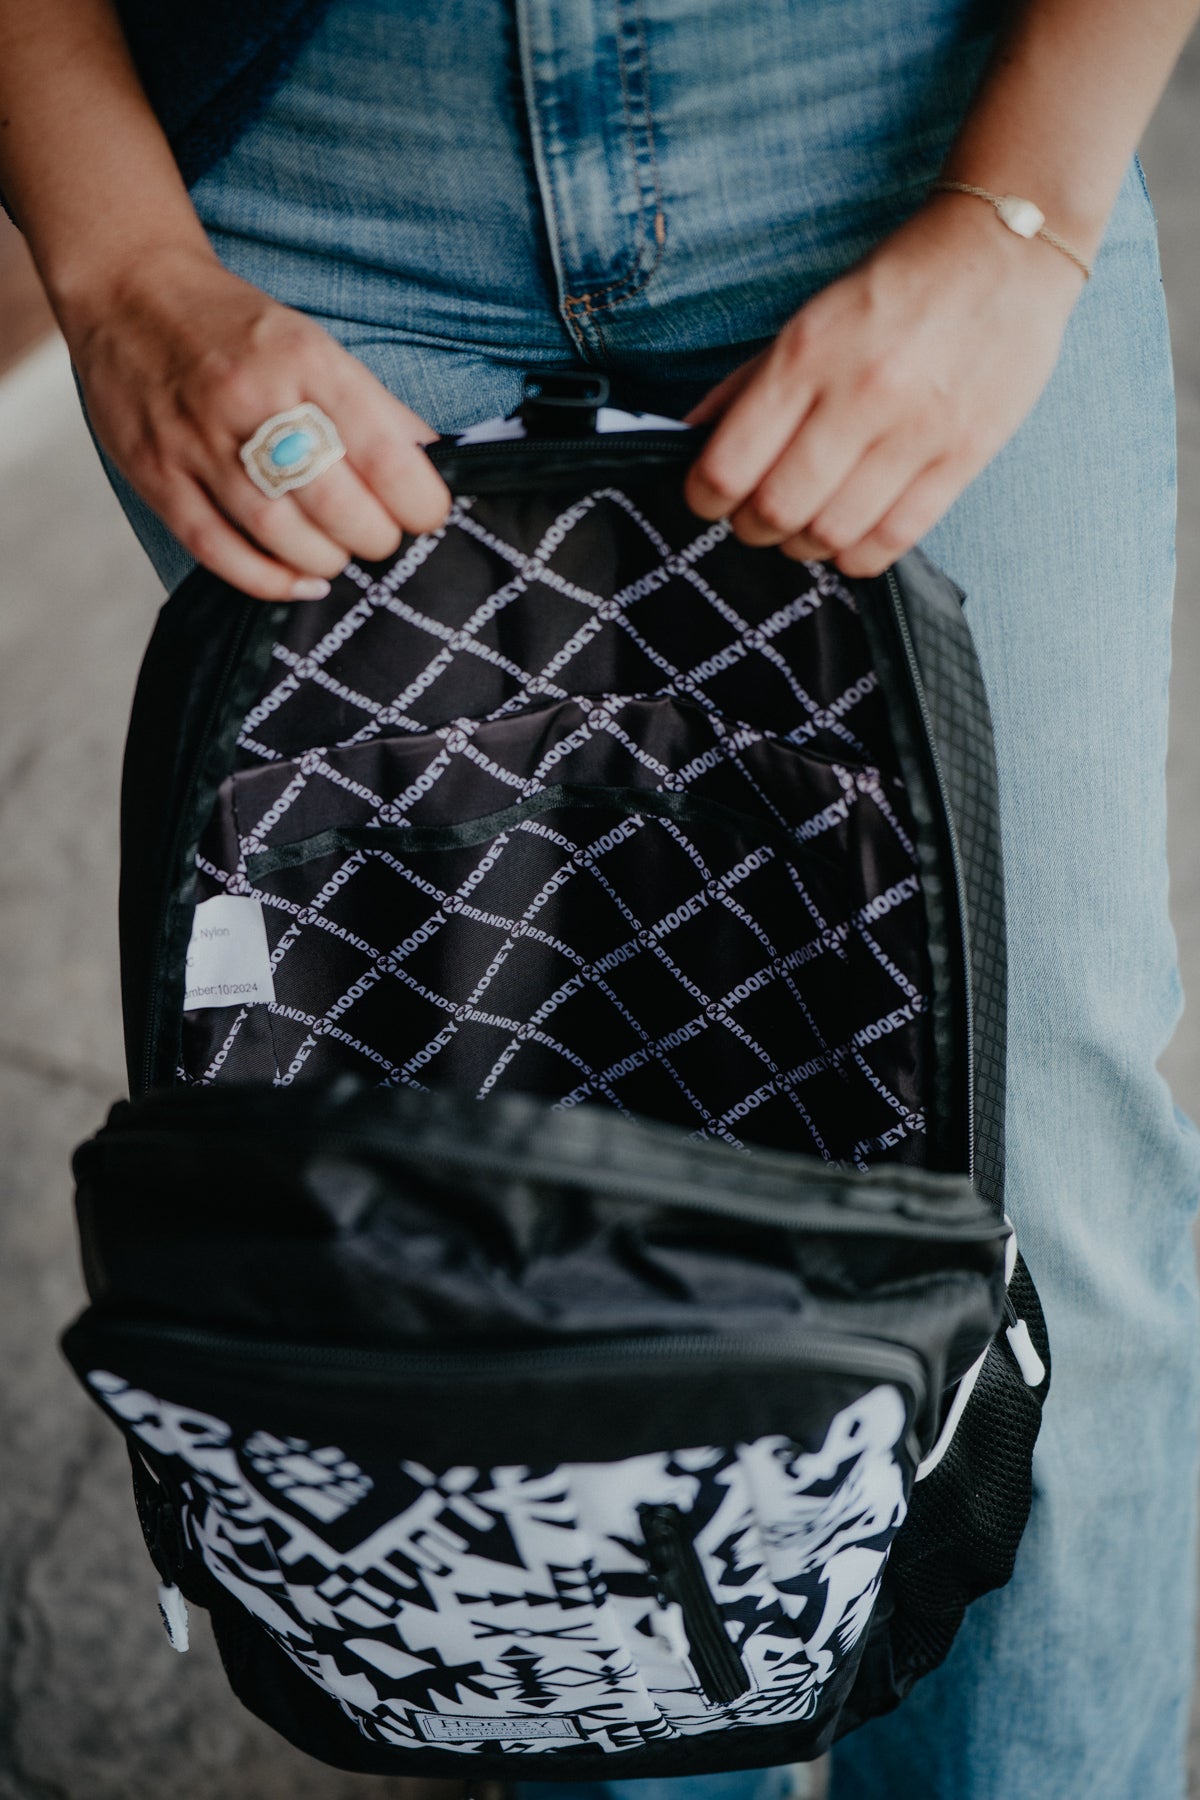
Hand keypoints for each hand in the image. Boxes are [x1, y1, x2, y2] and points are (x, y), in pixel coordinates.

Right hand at [62, 244, 451, 599]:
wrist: (126, 289)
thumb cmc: (234, 327)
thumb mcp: (313, 343)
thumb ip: (372, 406)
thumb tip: (429, 463)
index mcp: (303, 359)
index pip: (383, 452)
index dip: (420, 502)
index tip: (426, 513)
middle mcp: (250, 399)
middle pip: (334, 503)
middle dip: (375, 537)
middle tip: (379, 534)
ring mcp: (197, 441)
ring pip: (279, 533)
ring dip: (326, 559)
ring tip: (338, 551)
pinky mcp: (157, 475)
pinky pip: (218, 550)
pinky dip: (269, 580)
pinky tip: (299, 581)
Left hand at [682, 191, 1086, 577]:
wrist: (1006, 252)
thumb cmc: (897, 288)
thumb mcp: (809, 319)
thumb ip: (749, 383)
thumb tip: (692, 437)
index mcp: (808, 355)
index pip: (729, 466)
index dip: (705, 498)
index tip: (709, 497)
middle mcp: (860, 394)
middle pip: (777, 511)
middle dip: (751, 528)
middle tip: (757, 517)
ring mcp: (917, 430)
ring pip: (831, 534)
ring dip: (803, 545)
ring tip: (805, 525)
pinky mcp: (964, 456)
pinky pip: (894, 539)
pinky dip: (857, 554)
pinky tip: (849, 536)